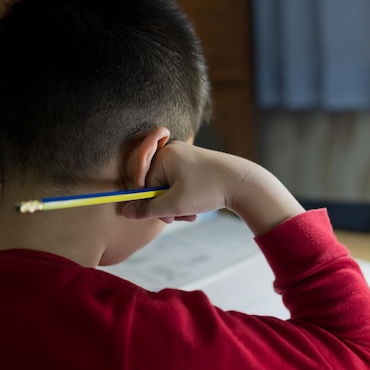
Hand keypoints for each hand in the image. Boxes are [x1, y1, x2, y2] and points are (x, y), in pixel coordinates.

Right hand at [122, 142, 303, 235]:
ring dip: (177, 205)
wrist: (243, 183)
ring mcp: (184, 156)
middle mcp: (172, 151)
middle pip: (155, 185)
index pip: (143, 184)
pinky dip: (185, 197)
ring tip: (192, 213)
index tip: (164, 217)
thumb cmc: (208, 190)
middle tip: (181, 217)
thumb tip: (125, 211)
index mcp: (164, 155)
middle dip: (167, 206)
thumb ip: (148, 209)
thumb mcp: (174, 204)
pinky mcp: (194, 164)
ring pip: (169, 187)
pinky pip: (180, 183)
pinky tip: (197, 207)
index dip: (152, 204)